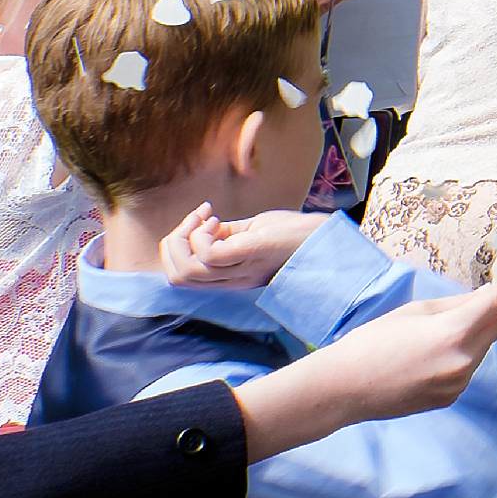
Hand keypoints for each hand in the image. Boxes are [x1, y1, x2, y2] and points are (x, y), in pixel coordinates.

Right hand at [162, 206, 326, 288]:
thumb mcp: (250, 233)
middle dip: (172, 243)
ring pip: (185, 270)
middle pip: (176, 277)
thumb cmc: (291, 231)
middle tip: (194, 219)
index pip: (180, 278)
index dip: (174, 249)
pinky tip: (215, 220)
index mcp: (231, 277)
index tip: (196, 222)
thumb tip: (199, 229)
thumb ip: (224, 236)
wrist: (324, 233)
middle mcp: (233, 280)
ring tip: (205, 217)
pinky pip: (207, 255)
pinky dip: (201, 236)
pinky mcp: (249, 255)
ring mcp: (241, 270)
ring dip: (184, 237)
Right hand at [301, 265, 496, 421]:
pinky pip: (468, 368)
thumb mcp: (415, 312)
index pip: (495, 304)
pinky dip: (463, 354)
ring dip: (475, 333)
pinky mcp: (451, 398)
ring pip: (482, 348)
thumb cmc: (373, 341)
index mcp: (453, 334)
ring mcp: (459, 384)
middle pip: (494, 326)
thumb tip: (485, 297)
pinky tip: (435, 353)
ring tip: (443, 329)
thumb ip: (456, 304)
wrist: (345, 388)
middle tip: (482, 295)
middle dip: (492, 309)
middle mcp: (463, 361)